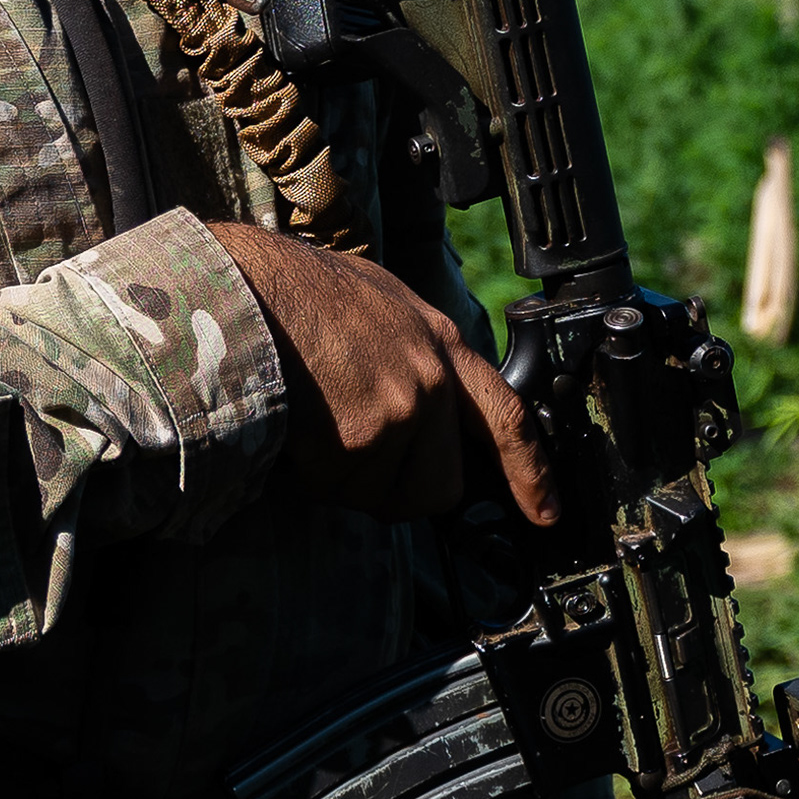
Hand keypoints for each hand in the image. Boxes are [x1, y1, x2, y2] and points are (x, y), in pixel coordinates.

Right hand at [208, 223, 557, 526]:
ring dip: (343, 479)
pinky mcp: (359, 438)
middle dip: (401, 491)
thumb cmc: (304, 290)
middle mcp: (430, 382)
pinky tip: (293, 426)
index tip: (544, 512)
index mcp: (442, 345)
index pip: (507, 417)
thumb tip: (422, 399)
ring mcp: (398, 411)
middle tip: (355, 464)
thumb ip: (416, 351)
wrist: (253, 286)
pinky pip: (336, 487)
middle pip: (440, 485)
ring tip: (313, 423)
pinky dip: (309, 473)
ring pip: (379, 494)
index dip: (530, 471)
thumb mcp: (384, 302)